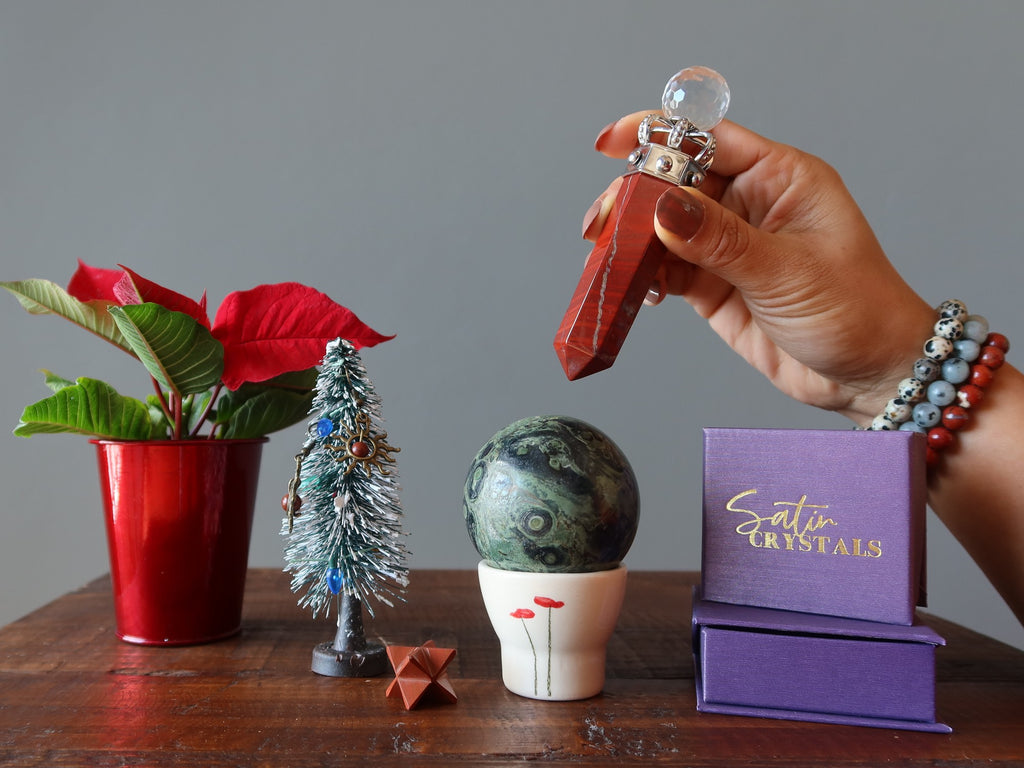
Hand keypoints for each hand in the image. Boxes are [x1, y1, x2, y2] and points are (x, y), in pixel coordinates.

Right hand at [584, 114, 933, 424]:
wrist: (868, 374)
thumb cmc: (857, 309)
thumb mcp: (787, 270)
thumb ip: (720, 241)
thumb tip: (662, 209)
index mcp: (780, 178)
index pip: (709, 140)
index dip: (659, 135)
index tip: (612, 143)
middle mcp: (750, 205)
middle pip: (675, 182)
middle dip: (633, 196)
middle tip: (602, 222)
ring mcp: (727, 246)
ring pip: (662, 227)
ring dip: (630, 239)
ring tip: (603, 254)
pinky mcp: (713, 286)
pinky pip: (666, 269)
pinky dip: (642, 274)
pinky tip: (629, 282)